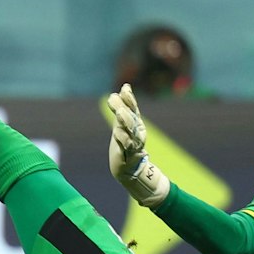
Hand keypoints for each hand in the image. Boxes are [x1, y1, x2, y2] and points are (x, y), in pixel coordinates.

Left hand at [107, 83, 171, 206]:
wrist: (129, 167)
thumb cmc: (125, 141)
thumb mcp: (122, 122)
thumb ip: (122, 105)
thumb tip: (125, 86)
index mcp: (136, 122)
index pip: (133, 108)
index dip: (129, 99)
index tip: (124, 89)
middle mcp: (137, 132)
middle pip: (132, 118)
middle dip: (126, 108)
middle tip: (117, 99)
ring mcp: (134, 144)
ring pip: (131, 132)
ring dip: (125, 122)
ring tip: (119, 113)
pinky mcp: (128, 156)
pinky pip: (127, 148)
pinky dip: (123, 140)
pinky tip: (117, 133)